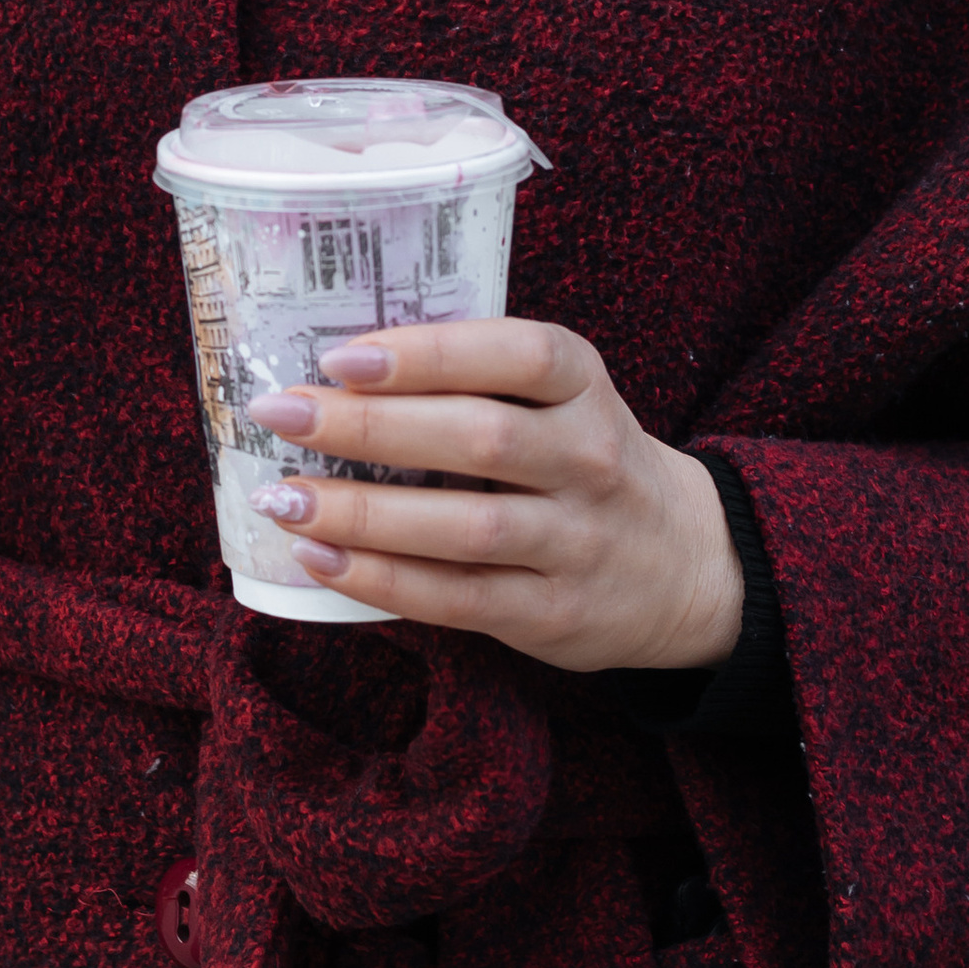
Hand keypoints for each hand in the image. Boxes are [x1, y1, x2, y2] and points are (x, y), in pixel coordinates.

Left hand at [242, 320, 743, 674]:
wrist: (686, 567)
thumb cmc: (586, 464)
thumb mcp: (565, 403)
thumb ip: (479, 383)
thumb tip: (334, 373)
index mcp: (587, 388)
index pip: (520, 355)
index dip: (430, 353)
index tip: (341, 356)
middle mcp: (591, 460)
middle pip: (480, 438)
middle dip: (369, 426)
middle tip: (282, 414)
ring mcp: (577, 542)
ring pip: (464, 527)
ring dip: (362, 513)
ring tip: (284, 498)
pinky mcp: (554, 614)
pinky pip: (457, 598)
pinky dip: (382, 580)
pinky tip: (320, 559)